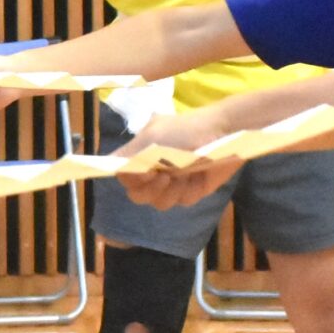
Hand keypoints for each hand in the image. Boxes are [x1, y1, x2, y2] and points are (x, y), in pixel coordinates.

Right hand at [115, 110, 240, 209]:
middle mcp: (154, 169)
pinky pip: (182, 201)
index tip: (140, 174)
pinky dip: (189, 190)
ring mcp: (173, 182)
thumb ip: (129, 154)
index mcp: (141, 154)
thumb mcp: (153, 137)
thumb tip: (108, 167)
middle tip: (165, 176)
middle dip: (151, 189)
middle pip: (138, 195)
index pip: (122, 174)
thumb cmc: (186, 129)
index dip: (128, 179)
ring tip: (185, 173)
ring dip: (172, 190)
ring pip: (160, 202)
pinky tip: (198, 176)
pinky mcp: (192, 190)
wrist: (225, 132)